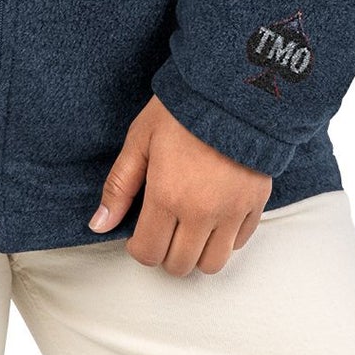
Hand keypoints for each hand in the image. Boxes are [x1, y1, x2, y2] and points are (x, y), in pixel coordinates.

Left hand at [88, 95, 272, 274]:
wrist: (232, 89)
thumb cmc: (181, 111)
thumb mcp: (140, 140)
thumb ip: (119, 186)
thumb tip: (99, 224)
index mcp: (167, 196)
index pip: (148, 253)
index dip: (138, 247)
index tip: (138, 232)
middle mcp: (202, 212)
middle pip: (179, 265)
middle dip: (165, 252)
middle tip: (162, 227)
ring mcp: (232, 211)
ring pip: (212, 264)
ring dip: (196, 253)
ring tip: (188, 227)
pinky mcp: (255, 204)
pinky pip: (239, 243)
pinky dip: (224, 239)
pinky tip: (213, 215)